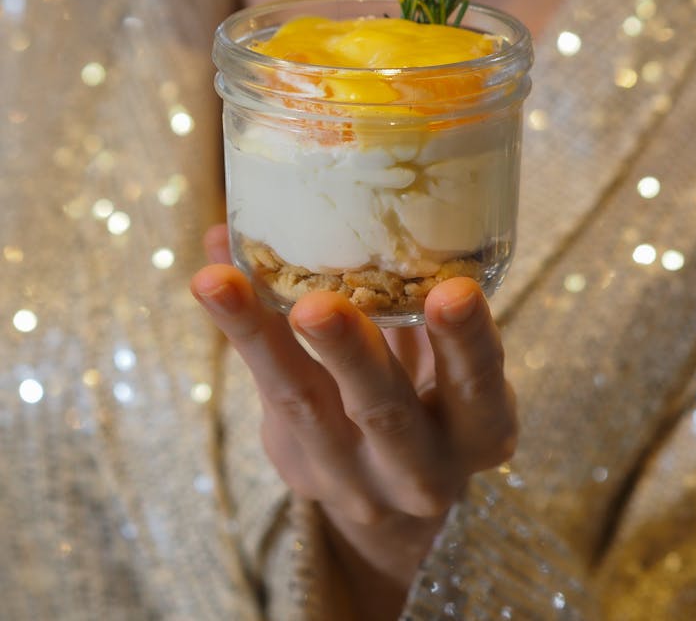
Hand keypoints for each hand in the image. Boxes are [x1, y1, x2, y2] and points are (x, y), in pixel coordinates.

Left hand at [191, 225, 516, 619]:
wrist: (401, 499)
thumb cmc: (439, 400)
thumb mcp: (452, 365)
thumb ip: (424, 299)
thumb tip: (365, 200)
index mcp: (480, 431)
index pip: (479, 386)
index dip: (467, 342)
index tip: (454, 290)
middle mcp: (420, 466)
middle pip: (383, 411)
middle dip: (351, 355)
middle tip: (317, 306)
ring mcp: (351, 475)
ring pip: (301, 403)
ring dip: (261, 337)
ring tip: (219, 282)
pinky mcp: (299, 465)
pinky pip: (265, 391)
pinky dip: (239, 330)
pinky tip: (212, 281)